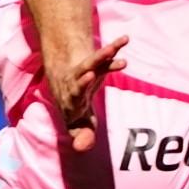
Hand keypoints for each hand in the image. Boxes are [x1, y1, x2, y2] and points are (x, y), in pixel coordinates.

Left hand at [48, 36, 128, 152]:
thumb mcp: (78, 123)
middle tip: (90, 74)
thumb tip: (81, 148)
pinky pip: (104, 56)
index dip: (77, 98)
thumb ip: (82, 134)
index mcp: (72, 100)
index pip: (74, 100)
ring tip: (113, 48)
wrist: (63, 80)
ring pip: (91, 63)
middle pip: (79, 79)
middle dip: (84, 78)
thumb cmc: (74, 107)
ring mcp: (85, 72)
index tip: (82, 97)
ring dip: (102, 56)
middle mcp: (76, 84)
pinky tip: (124, 39)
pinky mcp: (94, 63)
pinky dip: (114, 49)